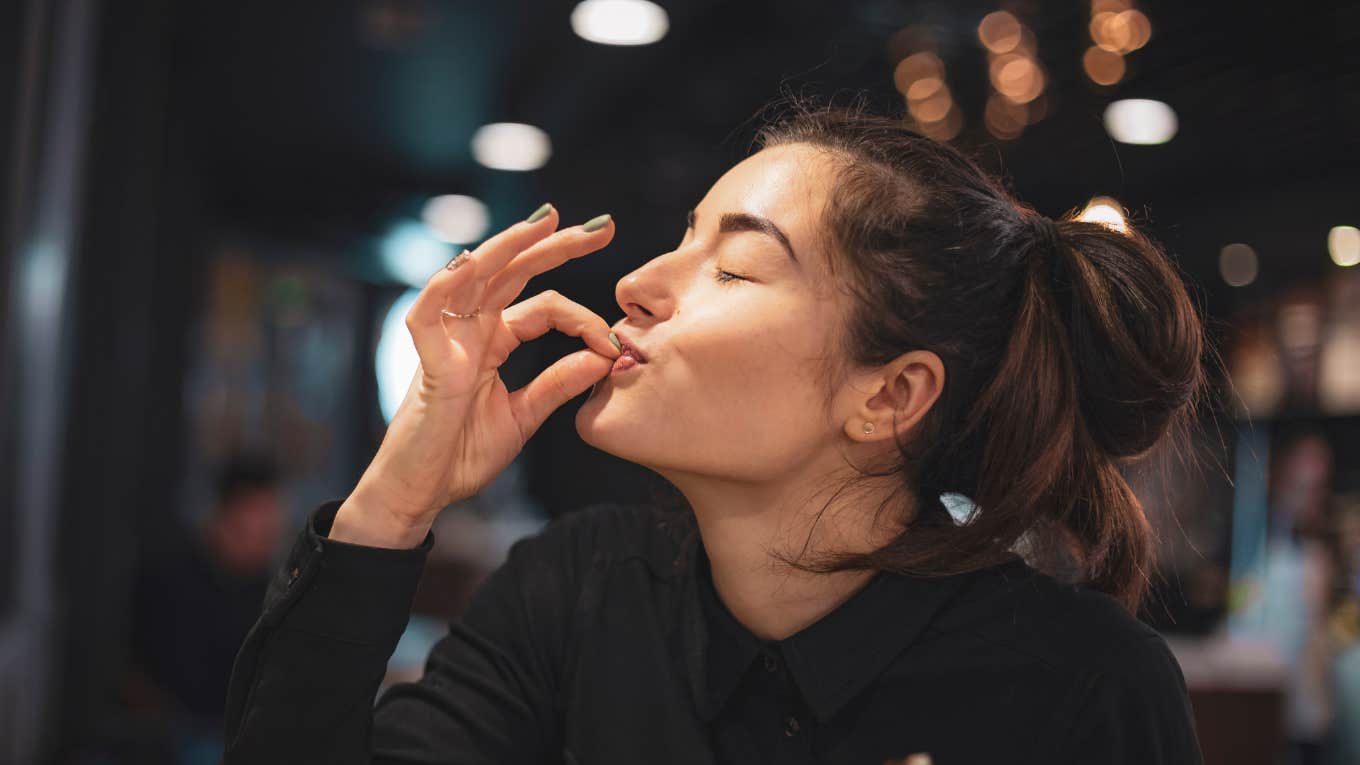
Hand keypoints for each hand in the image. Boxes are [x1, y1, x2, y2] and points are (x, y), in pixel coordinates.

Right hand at [331, 206, 620, 547]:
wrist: (422, 493)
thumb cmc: (461, 455)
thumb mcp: (524, 417)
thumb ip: (559, 384)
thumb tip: (604, 355)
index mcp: (495, 341)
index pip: (546, 308)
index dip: (585, 320)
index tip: (615, 343)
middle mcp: (471, 331)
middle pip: (514, 273)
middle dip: (557, 245)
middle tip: (603, 226)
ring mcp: (447, 341)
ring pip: (476, 276)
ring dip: (510, 246)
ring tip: (546, 221)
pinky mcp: (427, 362)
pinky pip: (428, 313)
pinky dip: (446, 284)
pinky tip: (472, 260)